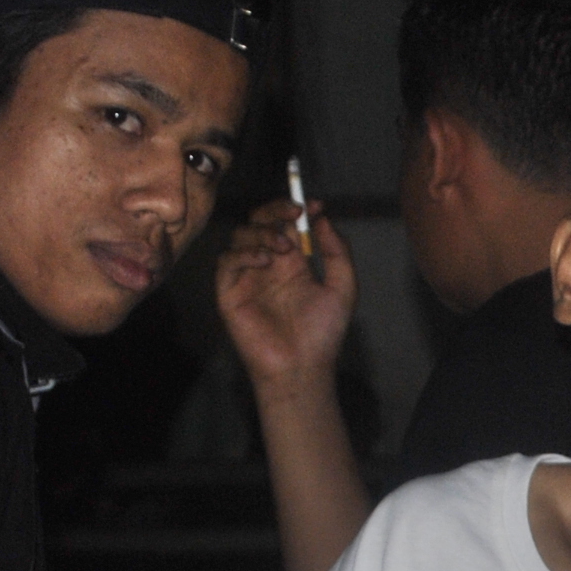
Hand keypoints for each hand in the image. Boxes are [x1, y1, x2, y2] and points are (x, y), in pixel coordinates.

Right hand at [217, 197, 355, 391]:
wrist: (302, 366)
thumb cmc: (323, 332)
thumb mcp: (343, 287)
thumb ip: (337, 252)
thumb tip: (323, 218)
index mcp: (293, 262)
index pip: (286, 224)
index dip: (296, 209)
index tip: (313, 204)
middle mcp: (268, 265)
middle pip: (260, 222)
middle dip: (275, 211)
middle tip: (293, 214)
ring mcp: (247, 276)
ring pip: (241, 235)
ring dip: (262, 232)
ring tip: (282, 248)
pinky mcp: (229, 291)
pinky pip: (227, 261)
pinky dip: (244, 253)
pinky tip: (265, 261)